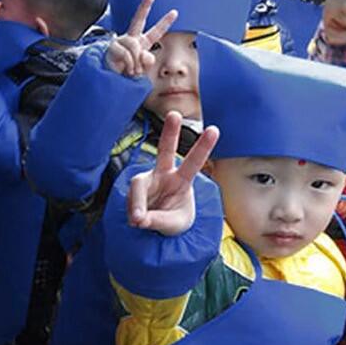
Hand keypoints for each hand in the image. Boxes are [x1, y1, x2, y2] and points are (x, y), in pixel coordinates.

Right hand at [105, 0, 177, 76]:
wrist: (112, 80)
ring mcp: (122, 41)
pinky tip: (125, 70)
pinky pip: (127, 54)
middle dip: (144, 6)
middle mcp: (132, 39)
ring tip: (133, 71)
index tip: (175, 12)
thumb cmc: (128, 75)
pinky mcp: (113, 46)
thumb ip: (148, 62)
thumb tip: (146, 55)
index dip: (165, 23)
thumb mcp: (143, 70)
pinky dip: (129, 65)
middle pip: (139, 20)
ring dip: (136, 62)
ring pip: (134, 46)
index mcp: (143, 43)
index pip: (156, 32)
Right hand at [126, 110, 218, 234]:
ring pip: (138, 186)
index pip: (194, 162)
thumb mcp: (174, 225)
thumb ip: (158, 220)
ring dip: (137, 205)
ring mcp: (148, 180)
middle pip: (166, 150)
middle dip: (170, 132)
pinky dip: (133, 213)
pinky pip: (130, 200)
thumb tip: (138, 218)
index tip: (214, 129)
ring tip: (139, 221)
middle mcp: (164, 175)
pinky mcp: (135, 190)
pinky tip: (136, 221)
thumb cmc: (174, 222)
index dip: (203, 146)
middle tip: (175, 114)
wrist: (159, 230)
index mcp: (182, 181)